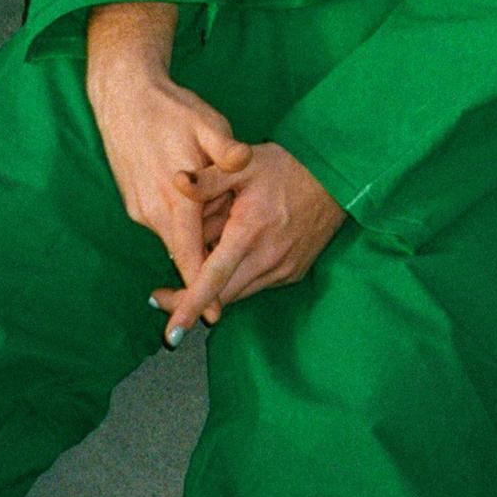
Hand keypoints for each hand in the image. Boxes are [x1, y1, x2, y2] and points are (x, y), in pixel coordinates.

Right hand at [84, 1, 252, 340]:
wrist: (123, 96)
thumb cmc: (170, 109)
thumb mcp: (207, 123)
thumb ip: (226, 150)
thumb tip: (245, 161)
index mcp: (175, 199)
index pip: (191, 257)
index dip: (205, 287)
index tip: (217, 315)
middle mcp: (153, 211)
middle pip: (181, 255)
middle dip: (202, 269)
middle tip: (228, 282)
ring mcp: (139, 208)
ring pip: (171, 238)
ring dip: (192, 241)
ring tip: (219, 234)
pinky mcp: (133, 201)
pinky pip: (160, 223)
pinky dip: (179, 225)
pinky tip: (196, 209)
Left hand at [163, 144, 347, 336]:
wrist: (337, 180)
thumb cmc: (288, 167)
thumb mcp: (245, 164)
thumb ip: (208, 177)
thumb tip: (175, 182)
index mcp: (250, 232)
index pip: (213, 279)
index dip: (189, 306)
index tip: (170, 333)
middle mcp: (267, 259)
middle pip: (221, 296)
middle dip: (189, 300)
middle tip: (159, 295)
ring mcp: (282, 270)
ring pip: (237, 293)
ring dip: (215, 286)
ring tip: (201, 259)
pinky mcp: (292, 274)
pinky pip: (255, 285)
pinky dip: (237, 278)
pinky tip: (233, 254)